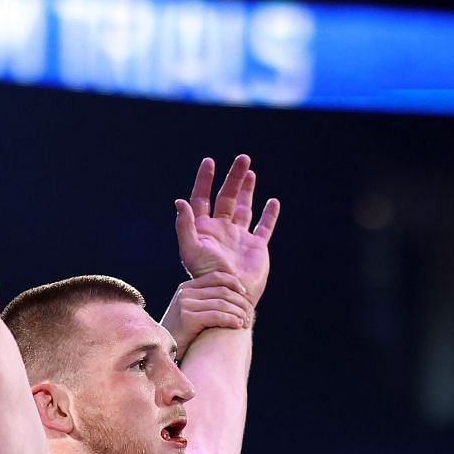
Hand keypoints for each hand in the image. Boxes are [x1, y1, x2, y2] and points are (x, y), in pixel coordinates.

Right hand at [161, 271, 254, 351]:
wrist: (163, 352)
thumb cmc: (182, 335)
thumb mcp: (192, 313)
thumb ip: (207, 302)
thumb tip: (236, 298)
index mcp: (187, 287)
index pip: (217, 277)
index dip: (235, 284)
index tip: (245, 296)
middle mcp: (185, 292)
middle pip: (223, 291)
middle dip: (240, 303)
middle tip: (249, 315)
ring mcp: (185, 304)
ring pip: (222, 304)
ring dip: (238, 313)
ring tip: (245, 323)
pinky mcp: (188, 318)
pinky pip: (217, 316)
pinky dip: (231, 320)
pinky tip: (238, 326)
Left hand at [173, 155, 279, 304]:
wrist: (229, 294)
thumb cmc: (206, 274)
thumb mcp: (190, 249)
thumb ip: (185, 225)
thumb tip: (180, 201)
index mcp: (204, 229)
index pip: (203, 198)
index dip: (205, 180)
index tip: (209, 161)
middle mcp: (222, 230)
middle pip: (227, 197)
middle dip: (234, 178)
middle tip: (243, 159)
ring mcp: (239, 238)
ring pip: (244, 208)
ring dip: (248, 190)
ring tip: (251, 172)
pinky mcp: (256, 247)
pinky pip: (264, 227)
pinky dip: (269, 215)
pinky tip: (273, 202)